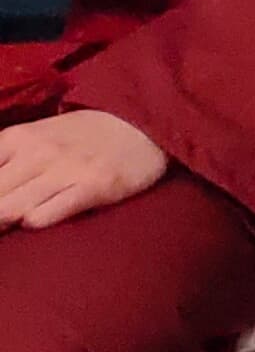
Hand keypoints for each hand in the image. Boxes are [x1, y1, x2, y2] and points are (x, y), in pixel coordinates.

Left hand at [0, 109, 169, 229]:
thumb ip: (6, 159)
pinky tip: (37, 221)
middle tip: (0, 221)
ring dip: (2, 222)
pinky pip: (48, 214)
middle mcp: (37, 153)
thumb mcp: (36, 136)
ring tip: (7, 227)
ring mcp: (66, 170)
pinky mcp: (94, 187)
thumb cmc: (84, 136)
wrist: (143, 124)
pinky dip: (35, 222)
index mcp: (17, 138)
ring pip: (9, 208)